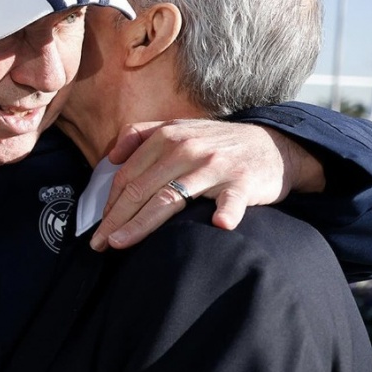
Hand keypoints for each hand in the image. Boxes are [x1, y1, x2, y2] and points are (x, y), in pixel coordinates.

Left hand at [90, 119, 325, 251]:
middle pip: (141, 189)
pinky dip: (227, 211)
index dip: (110, 203)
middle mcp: (186, 149)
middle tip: (98, 244)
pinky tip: (219, 224)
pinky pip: (231, 200)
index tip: (99, 228)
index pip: (129, 176)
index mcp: (167, 136)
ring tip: (120, 243)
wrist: (273, 146)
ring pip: (170, 198)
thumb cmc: (218, 143)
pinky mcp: (242, 182)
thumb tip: (111, 155)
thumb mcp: (180, 127)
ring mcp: (214, 166)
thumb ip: (142, 134)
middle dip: (115, 219)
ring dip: (142, 223)